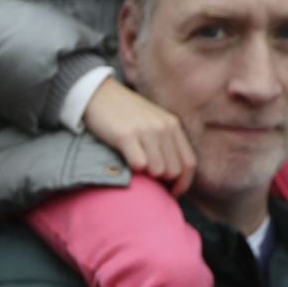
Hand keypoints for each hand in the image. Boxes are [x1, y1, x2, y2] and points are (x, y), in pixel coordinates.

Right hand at [82, 78, 195, 196]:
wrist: (98, 93)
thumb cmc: (124, 113)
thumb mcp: (153, 121)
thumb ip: (165, 141)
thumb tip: (172, 174)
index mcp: (172, 125)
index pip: (189, 163)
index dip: (183, 183)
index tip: (172, 193)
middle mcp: (163, 127)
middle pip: (174, 171)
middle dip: (162, 181)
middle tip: (148, 181)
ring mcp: (146, 131)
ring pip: (158, 171)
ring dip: (147, 177)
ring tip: (136, 169)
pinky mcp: (126, 135)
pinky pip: (139, 165)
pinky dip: (133, 170)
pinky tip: (125, 163)